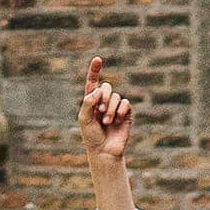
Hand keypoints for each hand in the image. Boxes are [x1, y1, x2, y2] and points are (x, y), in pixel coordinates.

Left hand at [82, 54, 133, 173]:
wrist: (104, 151)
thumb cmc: (91, 136)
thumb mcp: (84, 118)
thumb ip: (88, 102)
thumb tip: (99, 90)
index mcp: (91, 100)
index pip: (92, 82)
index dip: (95, 70)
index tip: (97, 59)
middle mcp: (104, 101)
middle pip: (107, 87)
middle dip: (103, 98)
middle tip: (99, 112)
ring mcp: (116, 107)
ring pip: (116, 96)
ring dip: (110, 109)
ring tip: (106, 122)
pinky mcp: (126, 113)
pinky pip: (125, 103)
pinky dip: (120, 111)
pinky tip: (116, 121)